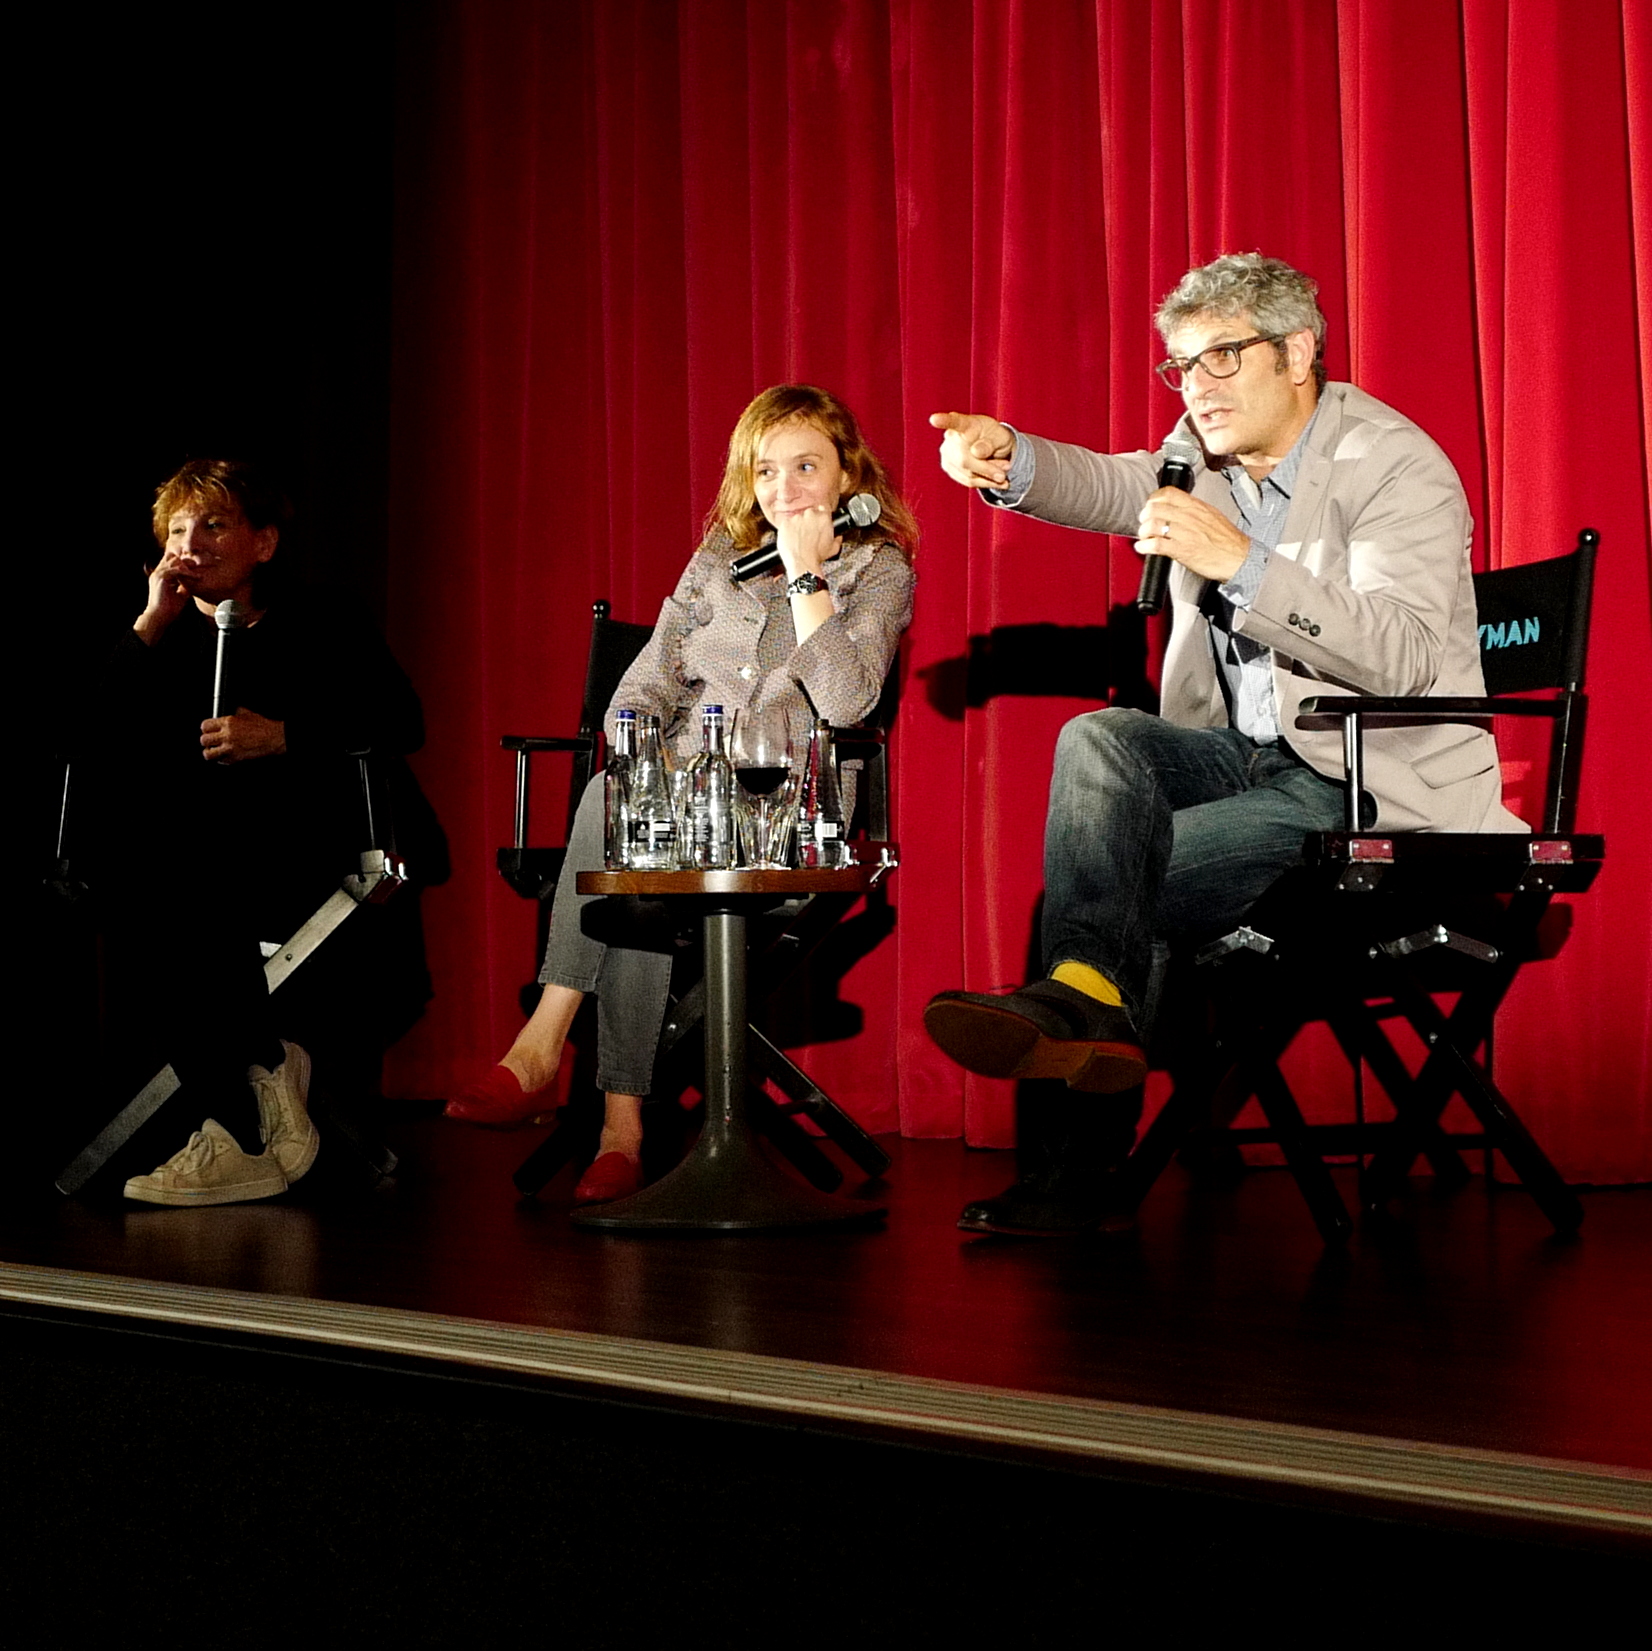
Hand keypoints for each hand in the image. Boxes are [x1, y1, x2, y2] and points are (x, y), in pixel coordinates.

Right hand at [134, 550, 196, 642]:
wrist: (161, 616)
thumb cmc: (170, 608)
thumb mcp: (182, 593)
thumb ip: (186, 585)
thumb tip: (196, 579)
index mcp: (162, 575)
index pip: (172, 561)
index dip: (185, 561)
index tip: (199, 565)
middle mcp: (159, 572)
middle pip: (173, 557)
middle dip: (188, 560)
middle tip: (201, 564)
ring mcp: (158, 574)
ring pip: (175, 561)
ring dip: (189, 566)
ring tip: (200, 572)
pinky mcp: (161, 578)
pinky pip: (176, 570)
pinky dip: (187, 573)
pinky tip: (196, 577)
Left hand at [201, 708, 286, 763]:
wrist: (274, 738)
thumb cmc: (264, 727)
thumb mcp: (248, 714)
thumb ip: (235, 713)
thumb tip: (230, 712)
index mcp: (228, 722)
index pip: (205, 725)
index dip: (206, 728)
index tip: (208, 730)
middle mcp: (227, 735)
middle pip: (204, 740)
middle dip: (206, 740)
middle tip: (211, 740)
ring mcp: (230, 748)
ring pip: (208, 753)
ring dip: (209, 752)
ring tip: (213, 750)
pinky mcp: (235, 758)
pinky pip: (221, 761)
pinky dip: (221, 759)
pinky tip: (224, 756)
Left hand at [774, 502, 839, 582]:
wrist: (802, 563)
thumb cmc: (817, 556)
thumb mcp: (833, 549)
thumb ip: (837, 540)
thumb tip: (838, 538)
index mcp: (824, 517)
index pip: (823, 509)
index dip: (820, 516)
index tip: (817, 522)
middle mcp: (810, 514)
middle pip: (809, 514)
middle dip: (808, 522)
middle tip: (808, 534)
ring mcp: (796, 518)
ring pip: (797, 519)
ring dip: (797, 526)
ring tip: (799, 539)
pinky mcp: (785, 523)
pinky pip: (786, 524)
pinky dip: (788, 530)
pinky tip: (791, 539)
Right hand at [929, 411, 1015, 489]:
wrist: (992, 446)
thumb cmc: (995, 437)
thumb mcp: (1000, 436)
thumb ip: (990, 442)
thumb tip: (976, 452)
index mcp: (966, 424)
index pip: (954, 422)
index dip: (944, 421)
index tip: (934, 419)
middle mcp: (951, 438)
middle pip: (964, 460)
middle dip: (987, 468)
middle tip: (1007, 469)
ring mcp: (947, 454)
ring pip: (967, 474)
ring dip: (988, 476)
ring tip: (1004, 473)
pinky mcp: (949, 468)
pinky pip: (967, 481)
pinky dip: (984, 482)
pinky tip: (997, 480)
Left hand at [1134, 488, 1249, 583]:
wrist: (1239, 558)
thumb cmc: (1227, 540)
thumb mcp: (1211, 515)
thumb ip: (1193, 509)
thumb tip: (1176, 507)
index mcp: (1196, 506)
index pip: (1168, 493)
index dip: (1153, 499)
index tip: (1150, 506)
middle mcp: (1189, 516)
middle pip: (1155, 508)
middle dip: (1144, 516)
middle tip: (1143, 523)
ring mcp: (1184, 533)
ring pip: (1153, 525)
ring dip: (1143, 532)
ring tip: (1144, 537)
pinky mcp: (1182, 550)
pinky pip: (1156, 544)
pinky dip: (1145, 546)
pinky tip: (1144, 548)